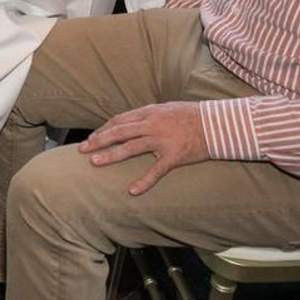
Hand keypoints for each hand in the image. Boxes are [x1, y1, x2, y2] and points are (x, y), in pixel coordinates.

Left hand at [80, 101, 207, 194]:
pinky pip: (156, 170)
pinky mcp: (173, 156)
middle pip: (119, 132)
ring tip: (95, 163)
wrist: (217, 124)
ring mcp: (162, 140)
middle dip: (99, 141)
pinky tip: (132, 191)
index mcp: (149, 112)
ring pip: (130, 148)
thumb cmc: (192, 115)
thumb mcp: (167, 108)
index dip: (104, 129)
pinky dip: (143, 181)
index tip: (92, 138)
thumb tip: (134, 120)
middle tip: (83, 150)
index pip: (120, 120)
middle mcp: (152, 124)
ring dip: (111, 155)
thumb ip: (149, 114)